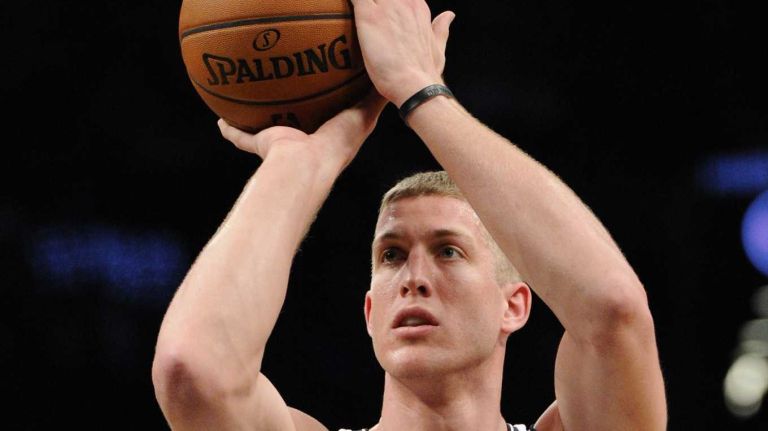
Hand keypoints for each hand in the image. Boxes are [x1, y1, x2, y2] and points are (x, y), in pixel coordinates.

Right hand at [218, 90, 386, 171]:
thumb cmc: (338, 142)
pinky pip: (242, 137)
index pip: (330, 115)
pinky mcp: (264, 147)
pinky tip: (220, 117)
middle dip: (292, 110)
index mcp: (329, 134)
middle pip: (297, 121)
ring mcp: (283, 144)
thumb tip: (388, 78)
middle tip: (287, 88)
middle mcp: (306, 139)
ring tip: (250, 99)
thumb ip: (374, 97)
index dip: (329, 102)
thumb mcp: (364, 114)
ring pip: (266, 130)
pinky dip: (231, 130)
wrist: (308, 165)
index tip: (325, 85)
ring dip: (258, 119)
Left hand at [350, 0, 454, 106]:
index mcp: (417, 7)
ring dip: (360, 3)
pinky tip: (334, 10)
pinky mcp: (369, 15)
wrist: (415, 87)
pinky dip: (347, 2)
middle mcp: (403, 1)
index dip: (385, 3)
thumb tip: (448, 15)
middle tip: (366, 24)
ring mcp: (386, 6)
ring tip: (347, 12)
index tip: (379, 15)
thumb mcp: (438, 48)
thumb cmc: (426, 74)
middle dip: (372, 3)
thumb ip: (440, 29)